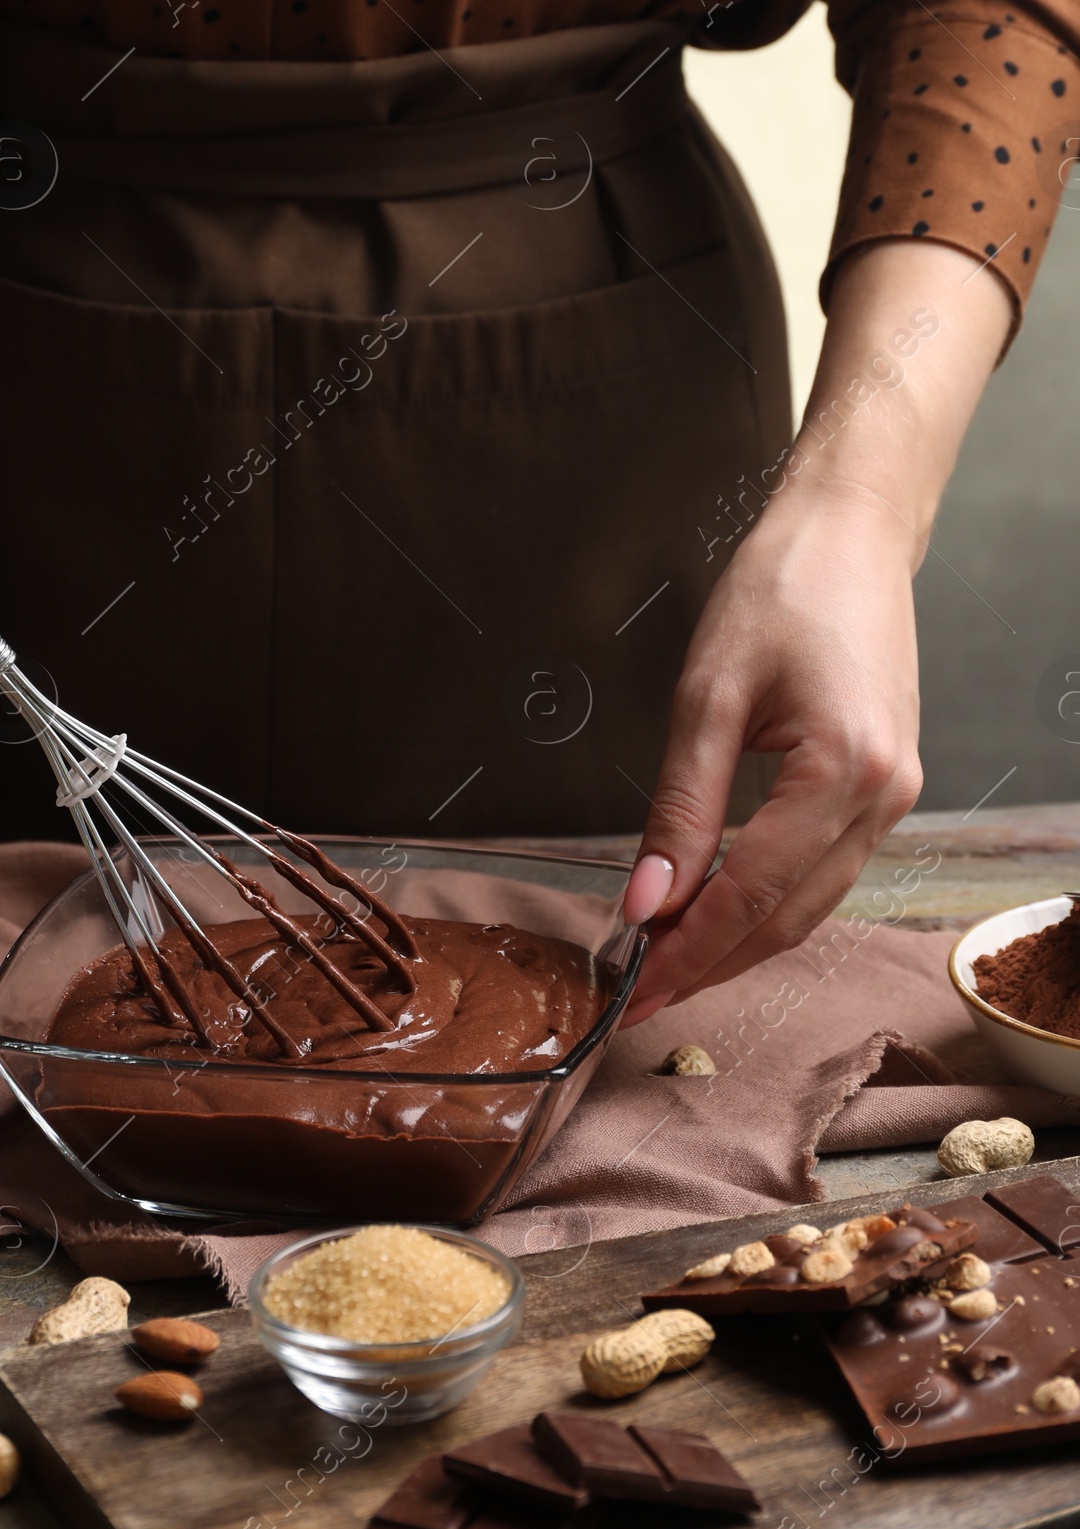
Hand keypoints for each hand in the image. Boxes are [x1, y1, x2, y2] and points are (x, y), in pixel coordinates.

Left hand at [621, 480, 922, 1018]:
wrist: (849, 532)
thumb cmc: (779, 590)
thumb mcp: (707, 697)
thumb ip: (679, 809)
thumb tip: (645, 900)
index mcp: (845, 771)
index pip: (753, 892)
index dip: (689, 949)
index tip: (632, 987)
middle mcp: (886, 796)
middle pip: (789, 914)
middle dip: (712, 962)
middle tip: (640, 996)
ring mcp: (896, 794)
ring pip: (812, 901)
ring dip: (741, 940)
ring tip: (669, 964)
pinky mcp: (886, 785)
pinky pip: (826, 867)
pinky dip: (771, 898)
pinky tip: (719, 910)